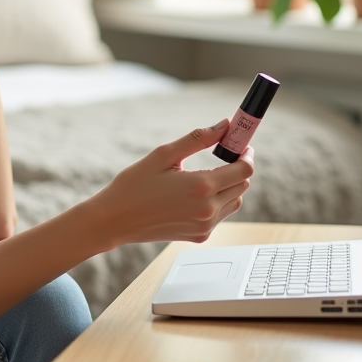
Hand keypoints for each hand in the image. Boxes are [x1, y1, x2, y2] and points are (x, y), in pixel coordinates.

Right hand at [91, 119, 253, 245]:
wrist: (115, 220)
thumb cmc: (134, 185)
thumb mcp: (163, 155)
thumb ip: (198, 139)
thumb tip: (224, 125)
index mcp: (201, 186)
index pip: (243, 169)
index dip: (246, 154)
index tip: (241, 145)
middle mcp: (208, 209)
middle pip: (243, 185)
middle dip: (238, 168)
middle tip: (223, 156)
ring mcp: (205, 226)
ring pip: (234, 201)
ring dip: (229, 186)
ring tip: (206, 176)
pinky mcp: (199, 236)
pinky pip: (221, 216)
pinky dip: (217, 202)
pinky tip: (195, 195)